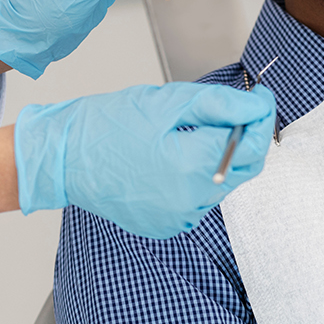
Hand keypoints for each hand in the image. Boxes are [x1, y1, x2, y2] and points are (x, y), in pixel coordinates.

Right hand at [13, 82, 276, 238]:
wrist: (61, 158)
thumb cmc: (105, 125)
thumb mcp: (167, 102)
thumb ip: (220, 106)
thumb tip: (258, 107)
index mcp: (192, 167)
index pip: (252, 143)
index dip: (262, 117)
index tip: (261, 97)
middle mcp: (190, 201)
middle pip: (244, 169)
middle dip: (246, 138)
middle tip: (234, 111)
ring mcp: (178, 218)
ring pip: (223, 185)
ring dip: (221, 158)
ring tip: (193, 132)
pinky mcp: (166, 226)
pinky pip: (199, 200)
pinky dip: (198, 178)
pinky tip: (175, 158)